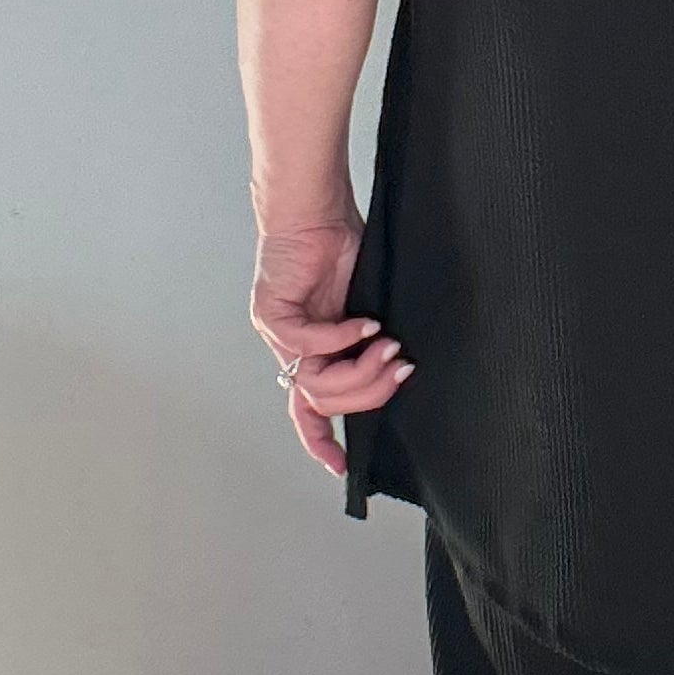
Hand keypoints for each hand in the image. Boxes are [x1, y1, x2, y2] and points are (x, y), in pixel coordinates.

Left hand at [250, 212, 413, 477]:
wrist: (314, 207)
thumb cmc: (339, 246)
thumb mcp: (364, 303)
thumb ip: (370, 339)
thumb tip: (399, 366)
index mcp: (310, 353)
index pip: (308, 410)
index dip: (322, 441)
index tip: (342, 467)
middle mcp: (289, 350)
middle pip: (324, 402)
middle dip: (370, 393)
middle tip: (402, 369)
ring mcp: (277, 333)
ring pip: (316, 382)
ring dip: (360, 371)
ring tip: (391, 347)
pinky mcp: (272, 313)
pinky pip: (308, 345)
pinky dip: (342, 339)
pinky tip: (367, 324)